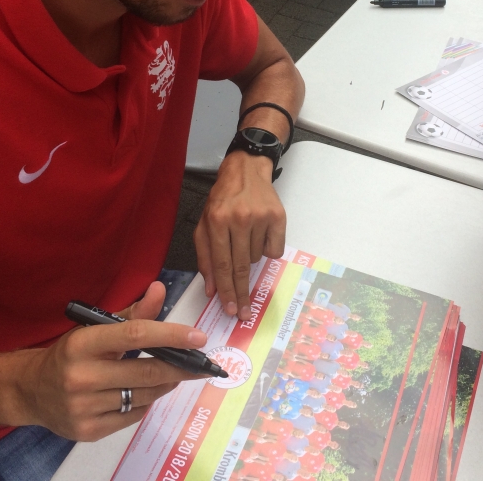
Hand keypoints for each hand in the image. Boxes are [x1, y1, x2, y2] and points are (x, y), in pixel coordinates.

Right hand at [18, 282, 207, 440]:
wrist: (30, 390)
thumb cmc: (70, 354)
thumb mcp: (94, 328)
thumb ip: (132, 313)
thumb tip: (159, 290)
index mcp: (82, 343)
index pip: (134, 335)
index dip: (170, 335)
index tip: (198, 337)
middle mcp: (81, 376)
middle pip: (146, 372)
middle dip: (180, 367)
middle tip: (202, 364)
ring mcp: (83, 407)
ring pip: (143, 396)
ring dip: (166, 384)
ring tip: (175, 375)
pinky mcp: (88, 430)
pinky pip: (133, 416)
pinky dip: (146, 402)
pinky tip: (146, 392)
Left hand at [194, 151, 286, 319]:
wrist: (246, 170)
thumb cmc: (222, 199)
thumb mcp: (204, 223)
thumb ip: (205, 256)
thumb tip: (211, 289)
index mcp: (216, 220)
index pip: (221, 264)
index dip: (225, 290)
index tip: (230, 309)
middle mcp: (238, 218)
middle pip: (240, 266)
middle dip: (241, 293)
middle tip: (243, 312)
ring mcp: (260, 217)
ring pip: (257, 258)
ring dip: (250, 256)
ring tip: (245, 237)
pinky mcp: (278, 216)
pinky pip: (274, 250)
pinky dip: (267, 249)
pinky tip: (260, 234)